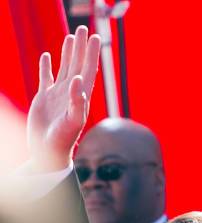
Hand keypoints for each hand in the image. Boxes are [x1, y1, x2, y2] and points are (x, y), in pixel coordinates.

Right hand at [27, 26, 100, 171]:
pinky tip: (48, 56)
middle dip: (81, 47)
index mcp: (81, 96)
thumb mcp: (73, 120)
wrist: (49, 152)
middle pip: (78, 64)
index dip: (92, 53)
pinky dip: (47, 66)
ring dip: (68, 53)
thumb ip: (77, 100)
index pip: (89, 69)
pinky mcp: (44, 99)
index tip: (96, 37)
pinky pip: (46, 78)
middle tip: (84, 29)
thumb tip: (78, 79)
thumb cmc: (63, 140)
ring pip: (64, 68)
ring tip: (71, 36)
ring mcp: (58, 95)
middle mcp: (71, 93)